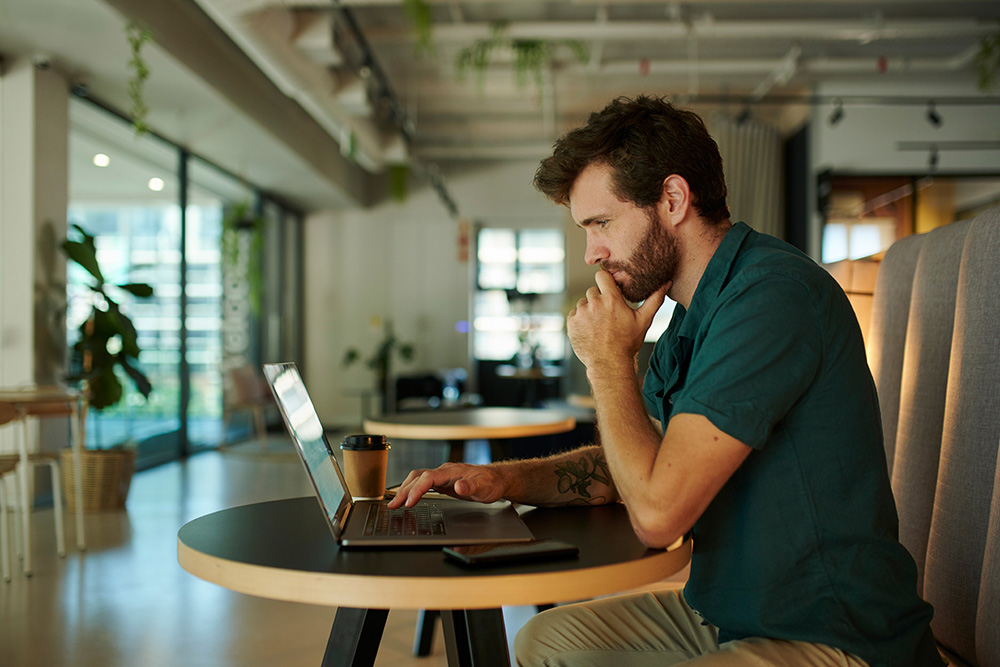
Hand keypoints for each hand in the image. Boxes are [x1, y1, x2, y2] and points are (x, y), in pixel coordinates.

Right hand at [386, 462, 506, 508]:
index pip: (428, 477)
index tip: (409, 502)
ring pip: (417, 478)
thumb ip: (471, 486)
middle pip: (418, 477)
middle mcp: (444, 471)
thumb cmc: (491, 483)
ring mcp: (442, 476)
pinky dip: (411, 489)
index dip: (417, 489)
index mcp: (452, 471)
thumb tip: (459, 486)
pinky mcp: (441, 481)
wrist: (496, 479)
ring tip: (394, 503)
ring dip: (404, 489)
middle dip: (404, 491)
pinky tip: (407, 498)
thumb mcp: (485, 487)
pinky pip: (421, 483)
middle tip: (393, 505)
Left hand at [567, 271, 666, 374]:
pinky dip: (580, 320)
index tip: (608, 288)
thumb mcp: (643, 321)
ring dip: (589, 310)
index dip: (605, 280)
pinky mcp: (571, 323)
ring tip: (598, 325)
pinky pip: (574, 315)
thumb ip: (654, 300)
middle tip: (607, 314)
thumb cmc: (627, 343)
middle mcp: (594, 303)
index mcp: (611, 299)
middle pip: (592, 291)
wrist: (609, 364)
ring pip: (583, 303)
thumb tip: (666, 283)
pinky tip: (590, 331)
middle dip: (599, 299)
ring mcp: (581, 313)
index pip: (601, 275)